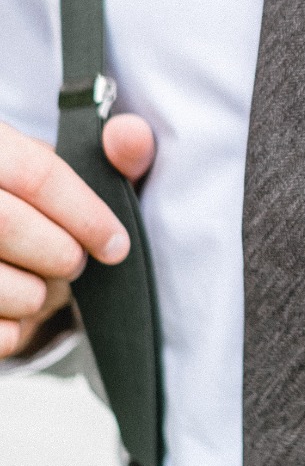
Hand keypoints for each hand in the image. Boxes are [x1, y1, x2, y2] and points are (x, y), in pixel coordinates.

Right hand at [0, 115, 156, 359]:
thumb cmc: (26, 205)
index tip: (116, 245)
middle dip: (59, 254)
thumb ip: (109, 155)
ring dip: (34, 296)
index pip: (35, 174)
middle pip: (8, 225)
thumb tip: (133, 135)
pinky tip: (11, 312)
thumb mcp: (61, 170)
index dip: (85, 214)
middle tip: (73, 264)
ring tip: (36, 284)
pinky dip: (10, 330)